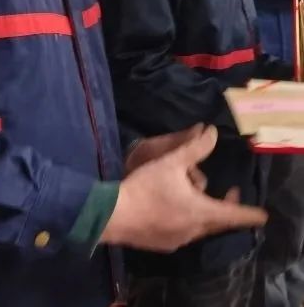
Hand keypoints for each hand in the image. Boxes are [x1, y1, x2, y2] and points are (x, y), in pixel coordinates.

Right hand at [101, 125, 266, 251]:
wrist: (114, 215)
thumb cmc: (146, 187)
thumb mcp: (172, 162)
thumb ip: (194, 148)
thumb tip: (212, 132)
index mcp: (202, 212)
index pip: (234, 214)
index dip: (249, 213)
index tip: (263, 215)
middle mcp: (195, 230)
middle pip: (218, 221)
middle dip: (226, 206)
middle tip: (231, 193)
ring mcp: (179, 240)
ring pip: (200, 226)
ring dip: (203, 211)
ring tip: (195, 194)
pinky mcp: (165, 244)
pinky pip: (184, 232)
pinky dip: (186, 220)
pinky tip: (174, 209)